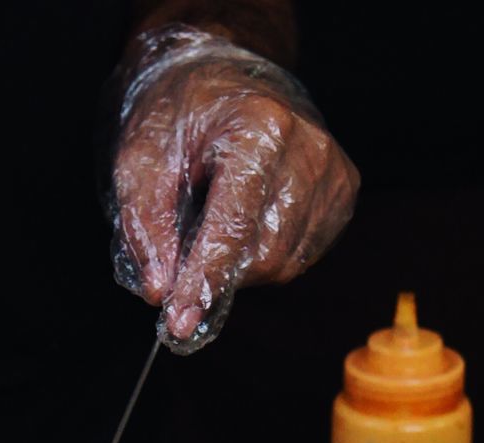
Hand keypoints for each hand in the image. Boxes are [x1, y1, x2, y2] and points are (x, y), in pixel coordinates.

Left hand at [112, 27, 358, 351]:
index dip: (202, 281)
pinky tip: (247, 224)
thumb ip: (145, 225)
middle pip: (263, 255)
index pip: (233, 227)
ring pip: (284, 263)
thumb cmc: (180, 117)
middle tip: (183, 255)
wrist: (224, 79)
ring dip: (239, 266)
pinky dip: (264, 256)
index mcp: (259, 129)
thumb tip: (159, 291)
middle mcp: (308, 149)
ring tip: (216, 224)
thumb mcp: (140, 159)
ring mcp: (333, 172)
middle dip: (217, 273)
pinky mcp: (343, 193)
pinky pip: (301, 256)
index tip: (177, 322)